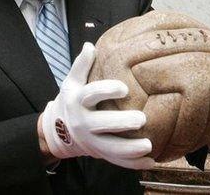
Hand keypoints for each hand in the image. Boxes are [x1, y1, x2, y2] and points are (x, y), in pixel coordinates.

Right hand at [40, 42, 154, 169]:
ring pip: (111, 148)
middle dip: (121, 123)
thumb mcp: (71, 82)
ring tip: (148, 146)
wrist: (58, 132)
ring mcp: (92, 141)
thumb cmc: (71, 101)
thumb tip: (89, 45)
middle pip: (102, 124)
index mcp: (78, 102)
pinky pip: (117, 161)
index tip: (124, 88)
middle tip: (141, 119)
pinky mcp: (100, 153)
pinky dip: (133, 164)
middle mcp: (84, 123)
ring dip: (130, 149)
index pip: (91, 95)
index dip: (106, 91)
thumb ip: (82, 65)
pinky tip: (151, 162)